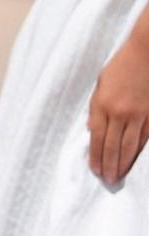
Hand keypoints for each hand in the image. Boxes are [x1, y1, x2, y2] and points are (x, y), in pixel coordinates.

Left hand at [89, 32, 148, 184]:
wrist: (146, 55)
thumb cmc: (120, 67)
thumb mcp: (100, 85)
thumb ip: (96, 108)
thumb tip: (92, 129)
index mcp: (103, 104)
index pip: (98, 137)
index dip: (96, 155)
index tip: (94, 169)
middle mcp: (120, 112)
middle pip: (113, 145)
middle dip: (109, 165)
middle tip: (107, 180)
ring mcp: (139, 115)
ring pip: (130, 146)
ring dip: (124, 163)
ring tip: (119, 176)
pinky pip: (144, 139)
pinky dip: (138, 152)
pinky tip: (134, 161)